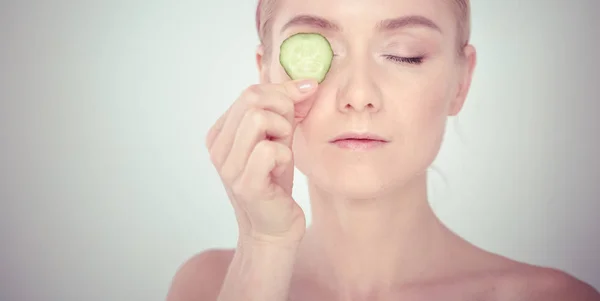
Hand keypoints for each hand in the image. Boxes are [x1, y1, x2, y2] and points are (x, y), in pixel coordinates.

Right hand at [206, 79, 317, 245]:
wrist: (275, 226)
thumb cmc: (275, 181)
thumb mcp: (279, 137)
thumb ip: (285, 109)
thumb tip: (307, 82)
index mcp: (220, 133)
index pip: (250, 92)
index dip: (283, 92)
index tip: (305, 98)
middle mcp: (217, 148)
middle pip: (252, 99)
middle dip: (283, 110)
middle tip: (288, 134)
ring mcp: (228, 167)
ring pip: (258, 119)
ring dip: (283, 132)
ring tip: (283, 152)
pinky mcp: (245, 184)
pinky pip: (270, 150)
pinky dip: (285, 156)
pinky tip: (281, 172)